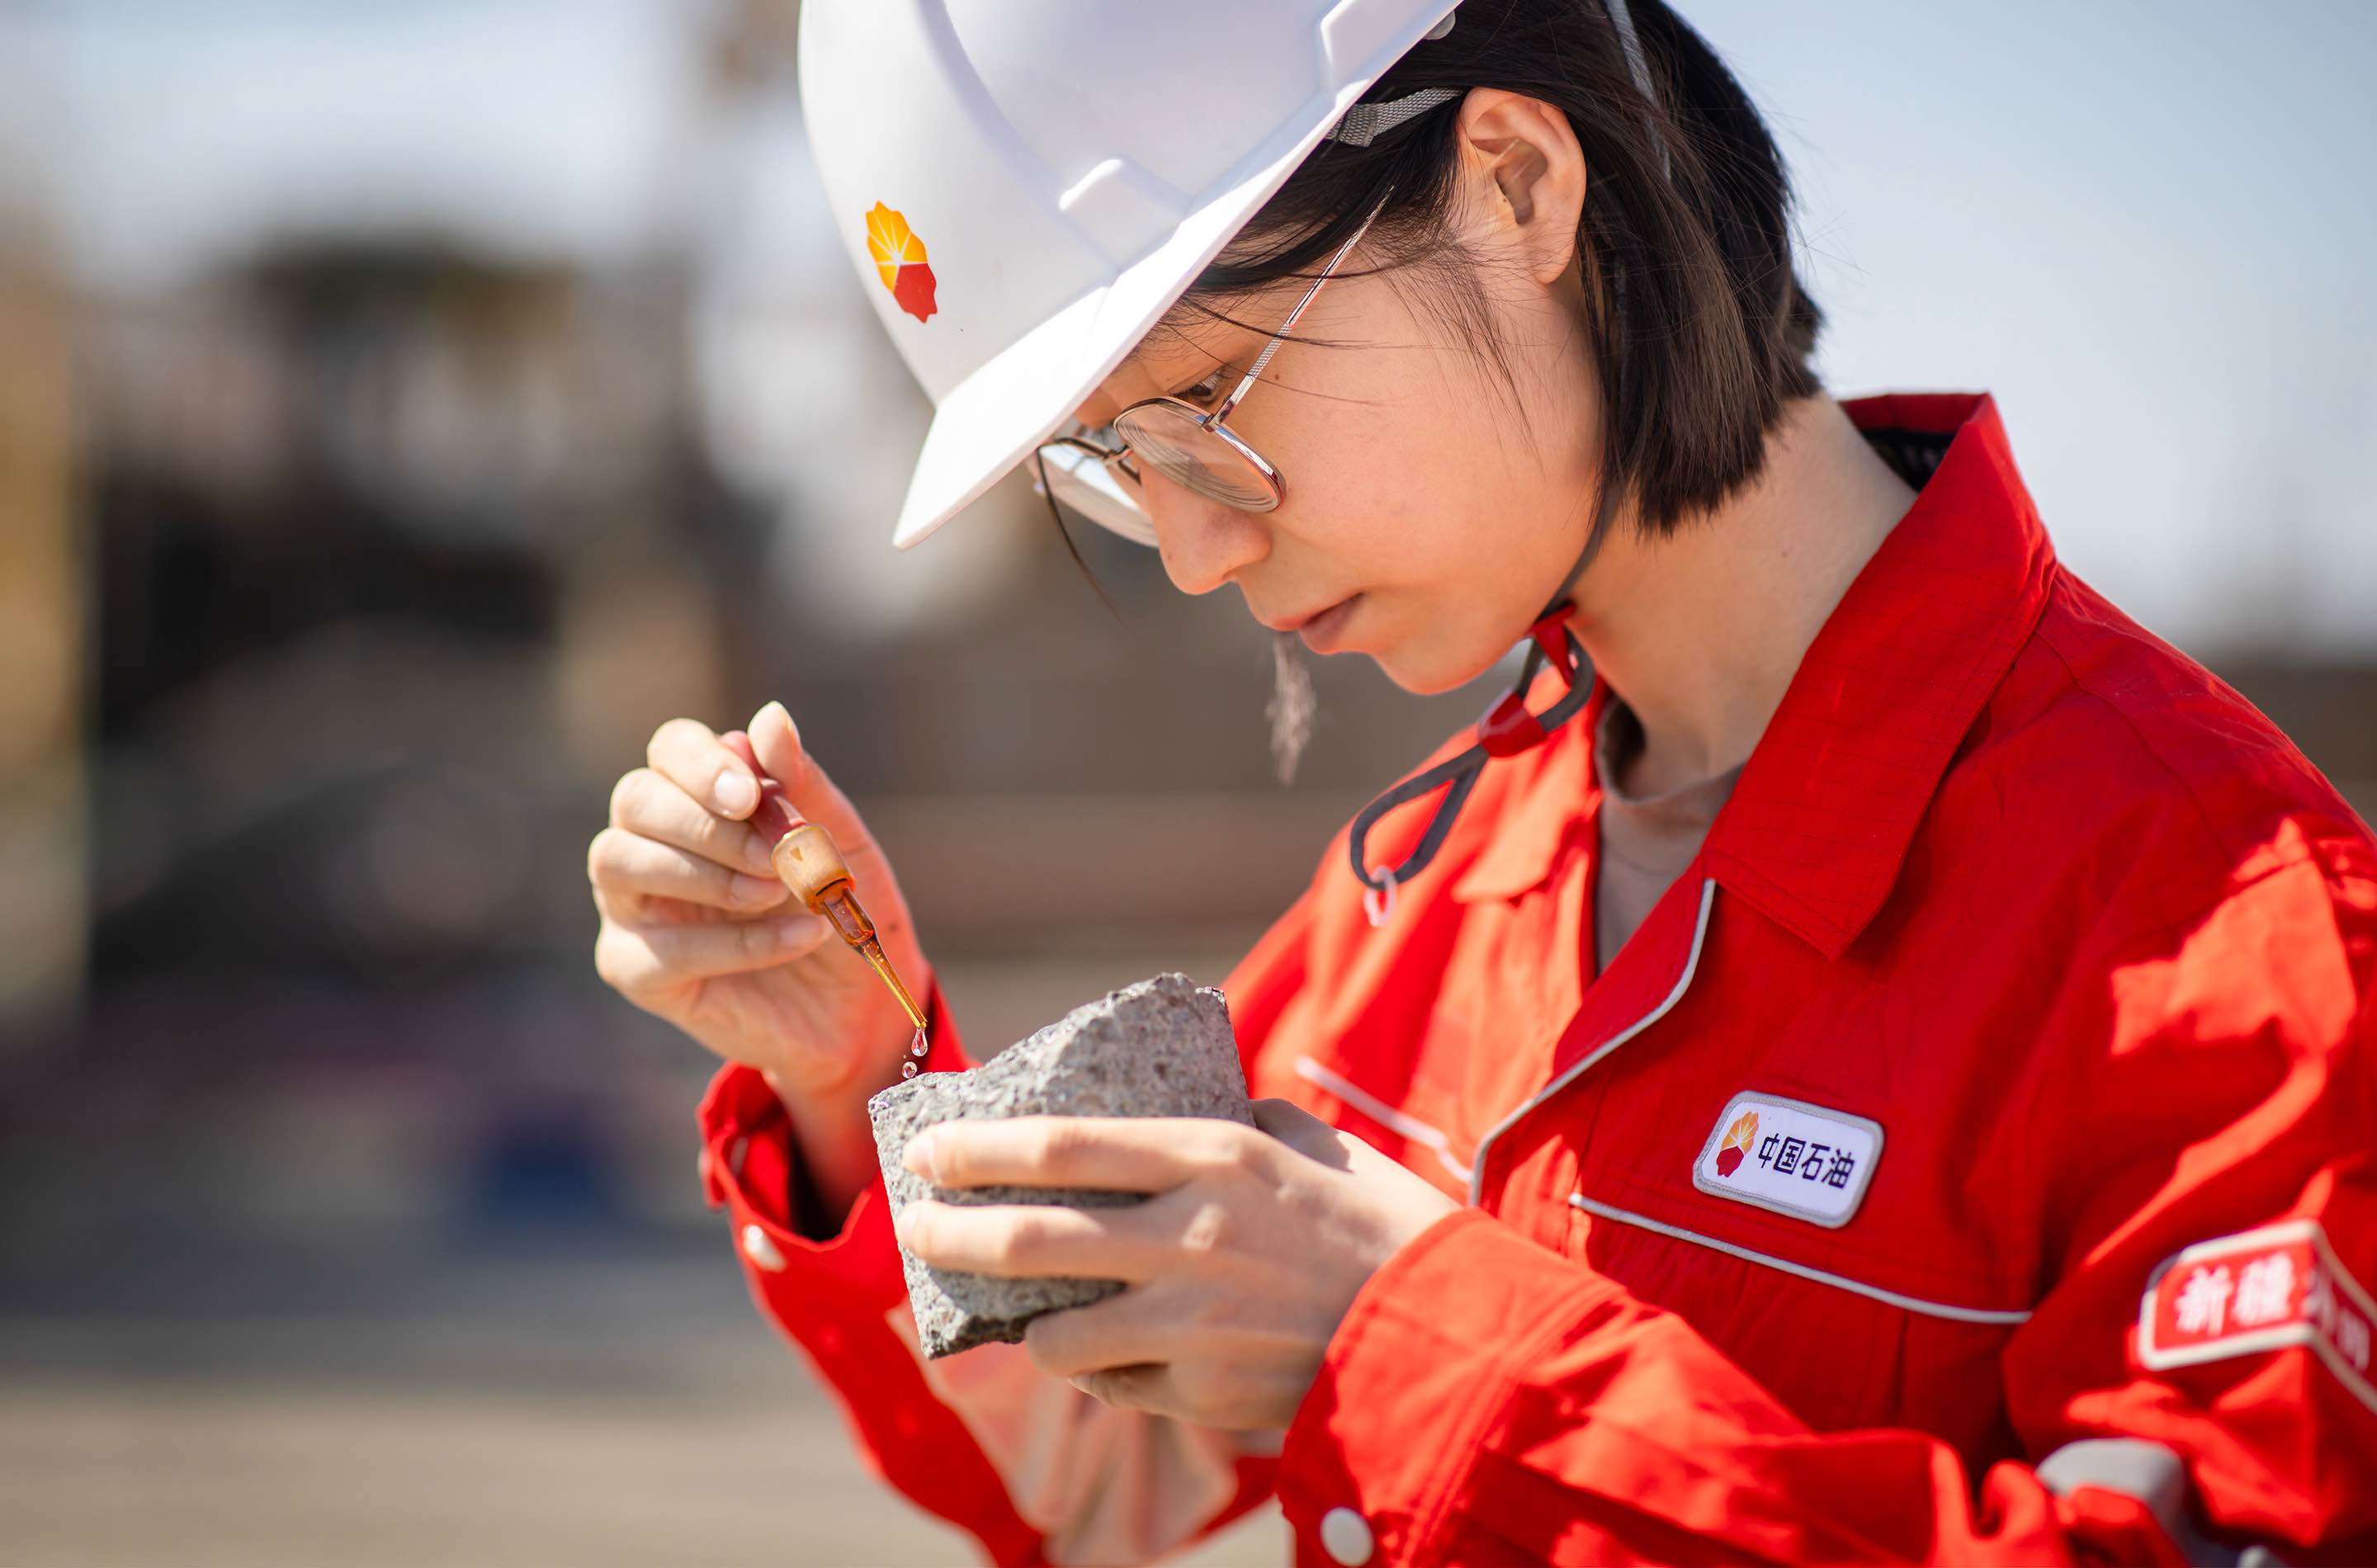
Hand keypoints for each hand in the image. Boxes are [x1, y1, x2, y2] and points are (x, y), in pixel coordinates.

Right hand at [589, 700, 931, 1099]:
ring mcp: (632, 906)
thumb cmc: (842, 908)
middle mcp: (650, 842)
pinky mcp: (637, 970)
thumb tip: (769, 718)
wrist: (861, 1006)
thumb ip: (802, 786)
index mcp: (698, 797)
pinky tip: (801, 938)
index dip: (701, 762)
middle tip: (777, 855)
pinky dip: (739, 941)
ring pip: (617, 862)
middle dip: (705, 823)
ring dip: (706, 874)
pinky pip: (663, 948)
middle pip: (635, 800)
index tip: (751, 794)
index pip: (671, 749)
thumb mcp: (841, 842)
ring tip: (781, 892)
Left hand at [894, 1100, 1462, 1429]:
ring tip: (1017, 1317)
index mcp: (1212, 1157)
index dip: (977, 1147)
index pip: (1060, 1147)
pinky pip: (1116, 1385)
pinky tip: (1104, 1357)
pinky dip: (1101, 1373)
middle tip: (910, 1228)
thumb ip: (1228, 1125)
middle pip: (1030, 1238)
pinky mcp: (1204, 1390)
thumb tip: (1161, 1119)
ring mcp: (1191, 1322)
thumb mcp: (1305, 1142)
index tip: (927, 1148)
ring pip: (1056, 1334)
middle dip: (950, 1233)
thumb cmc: (1376, 1219)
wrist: (1445, 1327)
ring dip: (1024, 1327)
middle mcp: (1189, 1236)